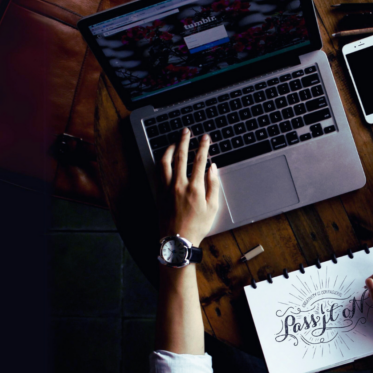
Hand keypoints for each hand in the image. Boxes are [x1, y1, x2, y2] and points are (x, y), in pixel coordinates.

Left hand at [158, 129, 219, 246]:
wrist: (178, 240)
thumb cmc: (197, 226)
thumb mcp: (213, 207)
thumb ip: (214, 185)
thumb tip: (213, 168)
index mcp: (195, 188)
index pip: (199, 160)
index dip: (203, 146)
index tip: (205, 138)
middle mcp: (179, 185)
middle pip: (181, 156)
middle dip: (184, 140)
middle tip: (187, 131)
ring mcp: (167, 188)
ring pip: (166, 162)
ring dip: (170, 149)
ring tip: (174, 142)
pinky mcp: (159, 193)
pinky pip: (159, 172)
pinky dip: (162, 162)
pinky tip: (165, 159)